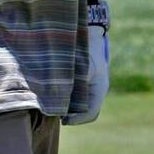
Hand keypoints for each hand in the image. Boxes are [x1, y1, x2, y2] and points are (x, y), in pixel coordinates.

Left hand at [62, 0, 109, 125]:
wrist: (88, 34)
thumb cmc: (83, 47)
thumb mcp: (78, 64)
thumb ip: (70, 82)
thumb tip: (59, 100)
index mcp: (99, 88)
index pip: (91, 113)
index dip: (77, 119)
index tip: (63, 120)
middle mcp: (97, 91)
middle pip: (87, 113)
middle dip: (72, 117)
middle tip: (56, 116)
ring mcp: (92, 88)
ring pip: (83, 108)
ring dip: (69, 110)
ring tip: (55, 108)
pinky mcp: (85, 85)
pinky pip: (79, 100)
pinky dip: (69, 103)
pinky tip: (55, 99)